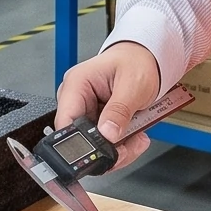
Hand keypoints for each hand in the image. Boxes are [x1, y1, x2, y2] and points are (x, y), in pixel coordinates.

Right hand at [54, 43, 164, 168]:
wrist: (144, 59)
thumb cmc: (136, 61)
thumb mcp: (133, 85)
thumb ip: (120, 111)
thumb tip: (107, 134)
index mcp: (76, 84)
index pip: (66, 123)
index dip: (83, 143)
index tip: (106, 150)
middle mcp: (75, 99)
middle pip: (80, 139)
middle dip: (108, 148)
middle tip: (129, 146)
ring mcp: (85, 111)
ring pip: (93, 146)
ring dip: (118, 148)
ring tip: (137, 137)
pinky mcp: (96, 121)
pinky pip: (103, 142)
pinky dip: (121, 144)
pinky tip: (134, 135)